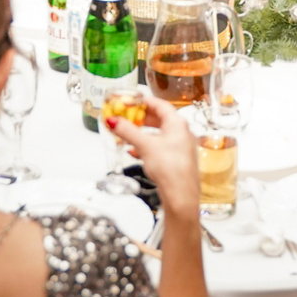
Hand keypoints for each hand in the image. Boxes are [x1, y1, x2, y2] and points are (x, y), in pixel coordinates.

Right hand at [106, 92, 200, 219]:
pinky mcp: (176, 161)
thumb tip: (114, 121)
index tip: (131, 101)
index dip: (144, 101)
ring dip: (142, 133)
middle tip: (127, 117)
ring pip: (159, 134)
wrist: (181, 196)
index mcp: (178, 124)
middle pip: (159, 119)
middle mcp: (182, 133)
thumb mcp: (145, 146)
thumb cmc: (171, 170)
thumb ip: (128, 132)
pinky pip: (159, 147)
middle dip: (141, 118)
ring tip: (128, 134)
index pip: (160, 105)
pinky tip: (135, 152)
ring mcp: (180, 147)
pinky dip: (146, 146)